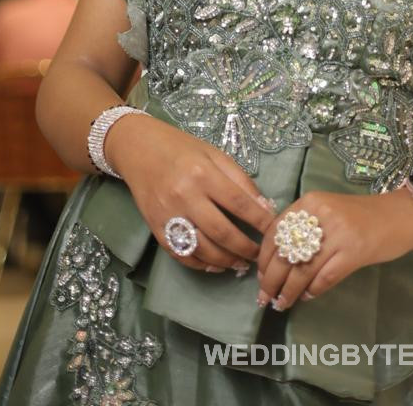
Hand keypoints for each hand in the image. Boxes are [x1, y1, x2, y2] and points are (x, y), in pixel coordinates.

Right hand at [104, 113, 276, 274]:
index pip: (239, 203)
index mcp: (203, 173)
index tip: (274, 231)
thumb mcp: (214, 154)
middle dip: (245, 248)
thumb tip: (264, 207)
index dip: (260, 220)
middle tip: (259, 256)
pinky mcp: (156, 228)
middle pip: (222, 232)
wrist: (138, 148)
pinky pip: (181, 254)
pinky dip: (201, 264)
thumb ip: (239, 179)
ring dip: (225, 261)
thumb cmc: (181, 148)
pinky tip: (216, 264)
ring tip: (241, 263)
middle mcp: (185, 196)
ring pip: (202, 249)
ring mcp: (168, 215)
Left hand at [255, 187, 412, 310]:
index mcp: (310, 202)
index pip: (276, 231)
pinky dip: (312, 291)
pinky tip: (307, 297)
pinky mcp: (354, 252)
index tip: (259, 275)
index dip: (264, 258)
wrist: (400, 215)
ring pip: (302, 270)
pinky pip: (324, 278)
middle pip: (286, 253)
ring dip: (288, 291)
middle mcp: (321, 214)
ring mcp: (338, 234)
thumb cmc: (360, 216)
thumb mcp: (327, 211)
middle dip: (271, 279)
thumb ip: (304, 226)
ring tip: (281, 303)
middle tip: (264, 297)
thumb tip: (275, 259)